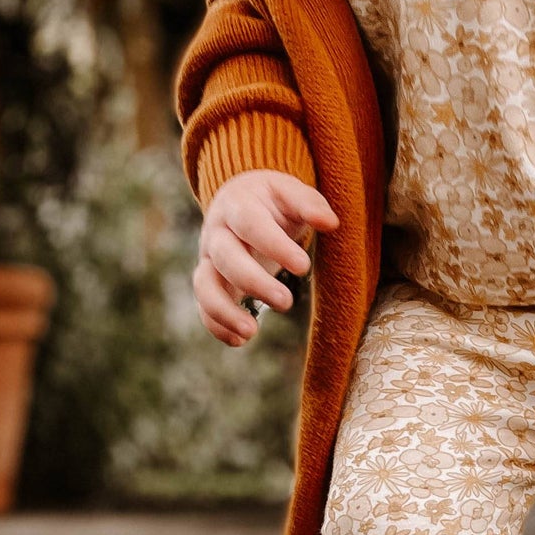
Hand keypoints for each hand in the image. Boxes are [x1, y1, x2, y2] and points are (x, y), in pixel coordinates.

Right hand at [194, 170, 339, 346]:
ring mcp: (209, 259)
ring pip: (205, 285)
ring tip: (252, 332)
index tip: (304, 267)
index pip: (250, 224)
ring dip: (224, 311)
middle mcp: (217, 232)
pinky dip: (216, 325)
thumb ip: (310, 204)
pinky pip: (204, 306)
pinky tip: (240, 341)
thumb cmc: (273, 201)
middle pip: (226, 257)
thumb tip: (331, 222)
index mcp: (237, 205)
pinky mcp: (209, 281)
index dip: (274, 246)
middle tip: (286, 302)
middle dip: (253, 282)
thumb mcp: (290, 192)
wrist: (240, 201)